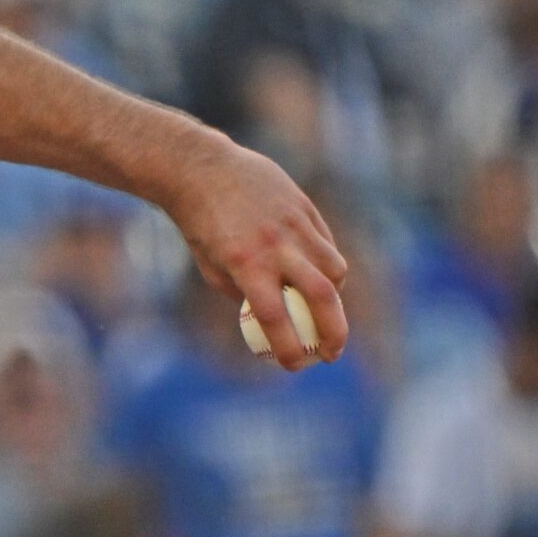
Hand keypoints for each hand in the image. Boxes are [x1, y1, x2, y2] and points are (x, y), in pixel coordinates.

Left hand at [163, 143, 350, 369]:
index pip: (277, 318)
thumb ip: (245, 293)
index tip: (295, 366)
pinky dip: (326, 264)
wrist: (203, 170)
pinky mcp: (305, 208)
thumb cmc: (202, 225)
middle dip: (335, 332)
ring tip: (320, 307)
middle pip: (322, 297)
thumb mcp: (214, 267)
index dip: (290, 349)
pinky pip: (327, 245)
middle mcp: (275, 246)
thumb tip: (274, 320)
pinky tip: (314, 272)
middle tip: (332, 354)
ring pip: (334, 269)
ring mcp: (295, 225)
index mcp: (246, 266)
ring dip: (333, 295)